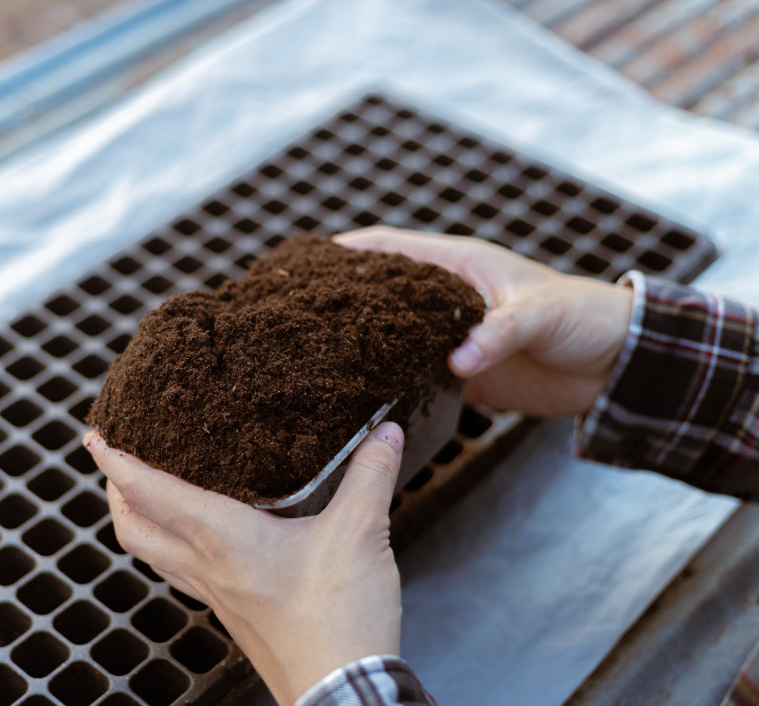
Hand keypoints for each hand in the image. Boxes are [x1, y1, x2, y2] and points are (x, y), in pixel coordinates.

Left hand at [84, 423, 405, 705]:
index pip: (149, 493)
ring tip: (142, 495)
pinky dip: (173, 548)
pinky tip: (200, 541)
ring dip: (138, 522)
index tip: (95, 437)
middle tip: (114, 460)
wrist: (341, 689)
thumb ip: (370, 476)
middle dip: (114, 493)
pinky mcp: (232, 613)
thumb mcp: (360, 534)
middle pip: (132, 530)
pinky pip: (183, 574)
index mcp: (223, 539)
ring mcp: (215, 595)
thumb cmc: (339, 618)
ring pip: (152, 556)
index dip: (115, 462)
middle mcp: (207, 566)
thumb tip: (384, 434)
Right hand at [333, 228, 632, 415]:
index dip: (348, 252)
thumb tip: (456, 362)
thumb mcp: (539, 315)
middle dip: (341, 301)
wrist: (616, 366)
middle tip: (296, 315)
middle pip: (381, 295)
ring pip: (392, 339)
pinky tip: (363, 397)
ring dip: (362, 346)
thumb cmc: (583, 318)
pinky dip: (392, 385)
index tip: (305, 263)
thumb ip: (497, 334)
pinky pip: (416, 378)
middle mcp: (445, 299)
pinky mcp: (462, 375)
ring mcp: (450, 337)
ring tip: (315, 359)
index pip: (390, 249)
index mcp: (458, 266)